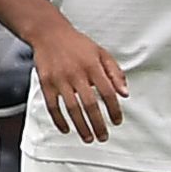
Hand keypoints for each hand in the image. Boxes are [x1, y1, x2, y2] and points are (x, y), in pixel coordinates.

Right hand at [31, 20, 129, 140]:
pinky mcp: (46, 83)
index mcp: (93, 66)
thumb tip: (125, 93)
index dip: (114, 109)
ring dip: (81, 126)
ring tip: (88, 138)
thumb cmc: (77, 44)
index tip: (117, 121)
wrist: (49, 34)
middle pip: (90, 104)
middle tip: (103, 136)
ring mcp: (60, 79)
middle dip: (98, 124)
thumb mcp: (101, 52)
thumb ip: (115, 72)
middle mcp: (76, 73)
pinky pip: (53, 106)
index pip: (108, 92)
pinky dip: (59, 120)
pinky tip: (66, 129)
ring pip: (72, 109)